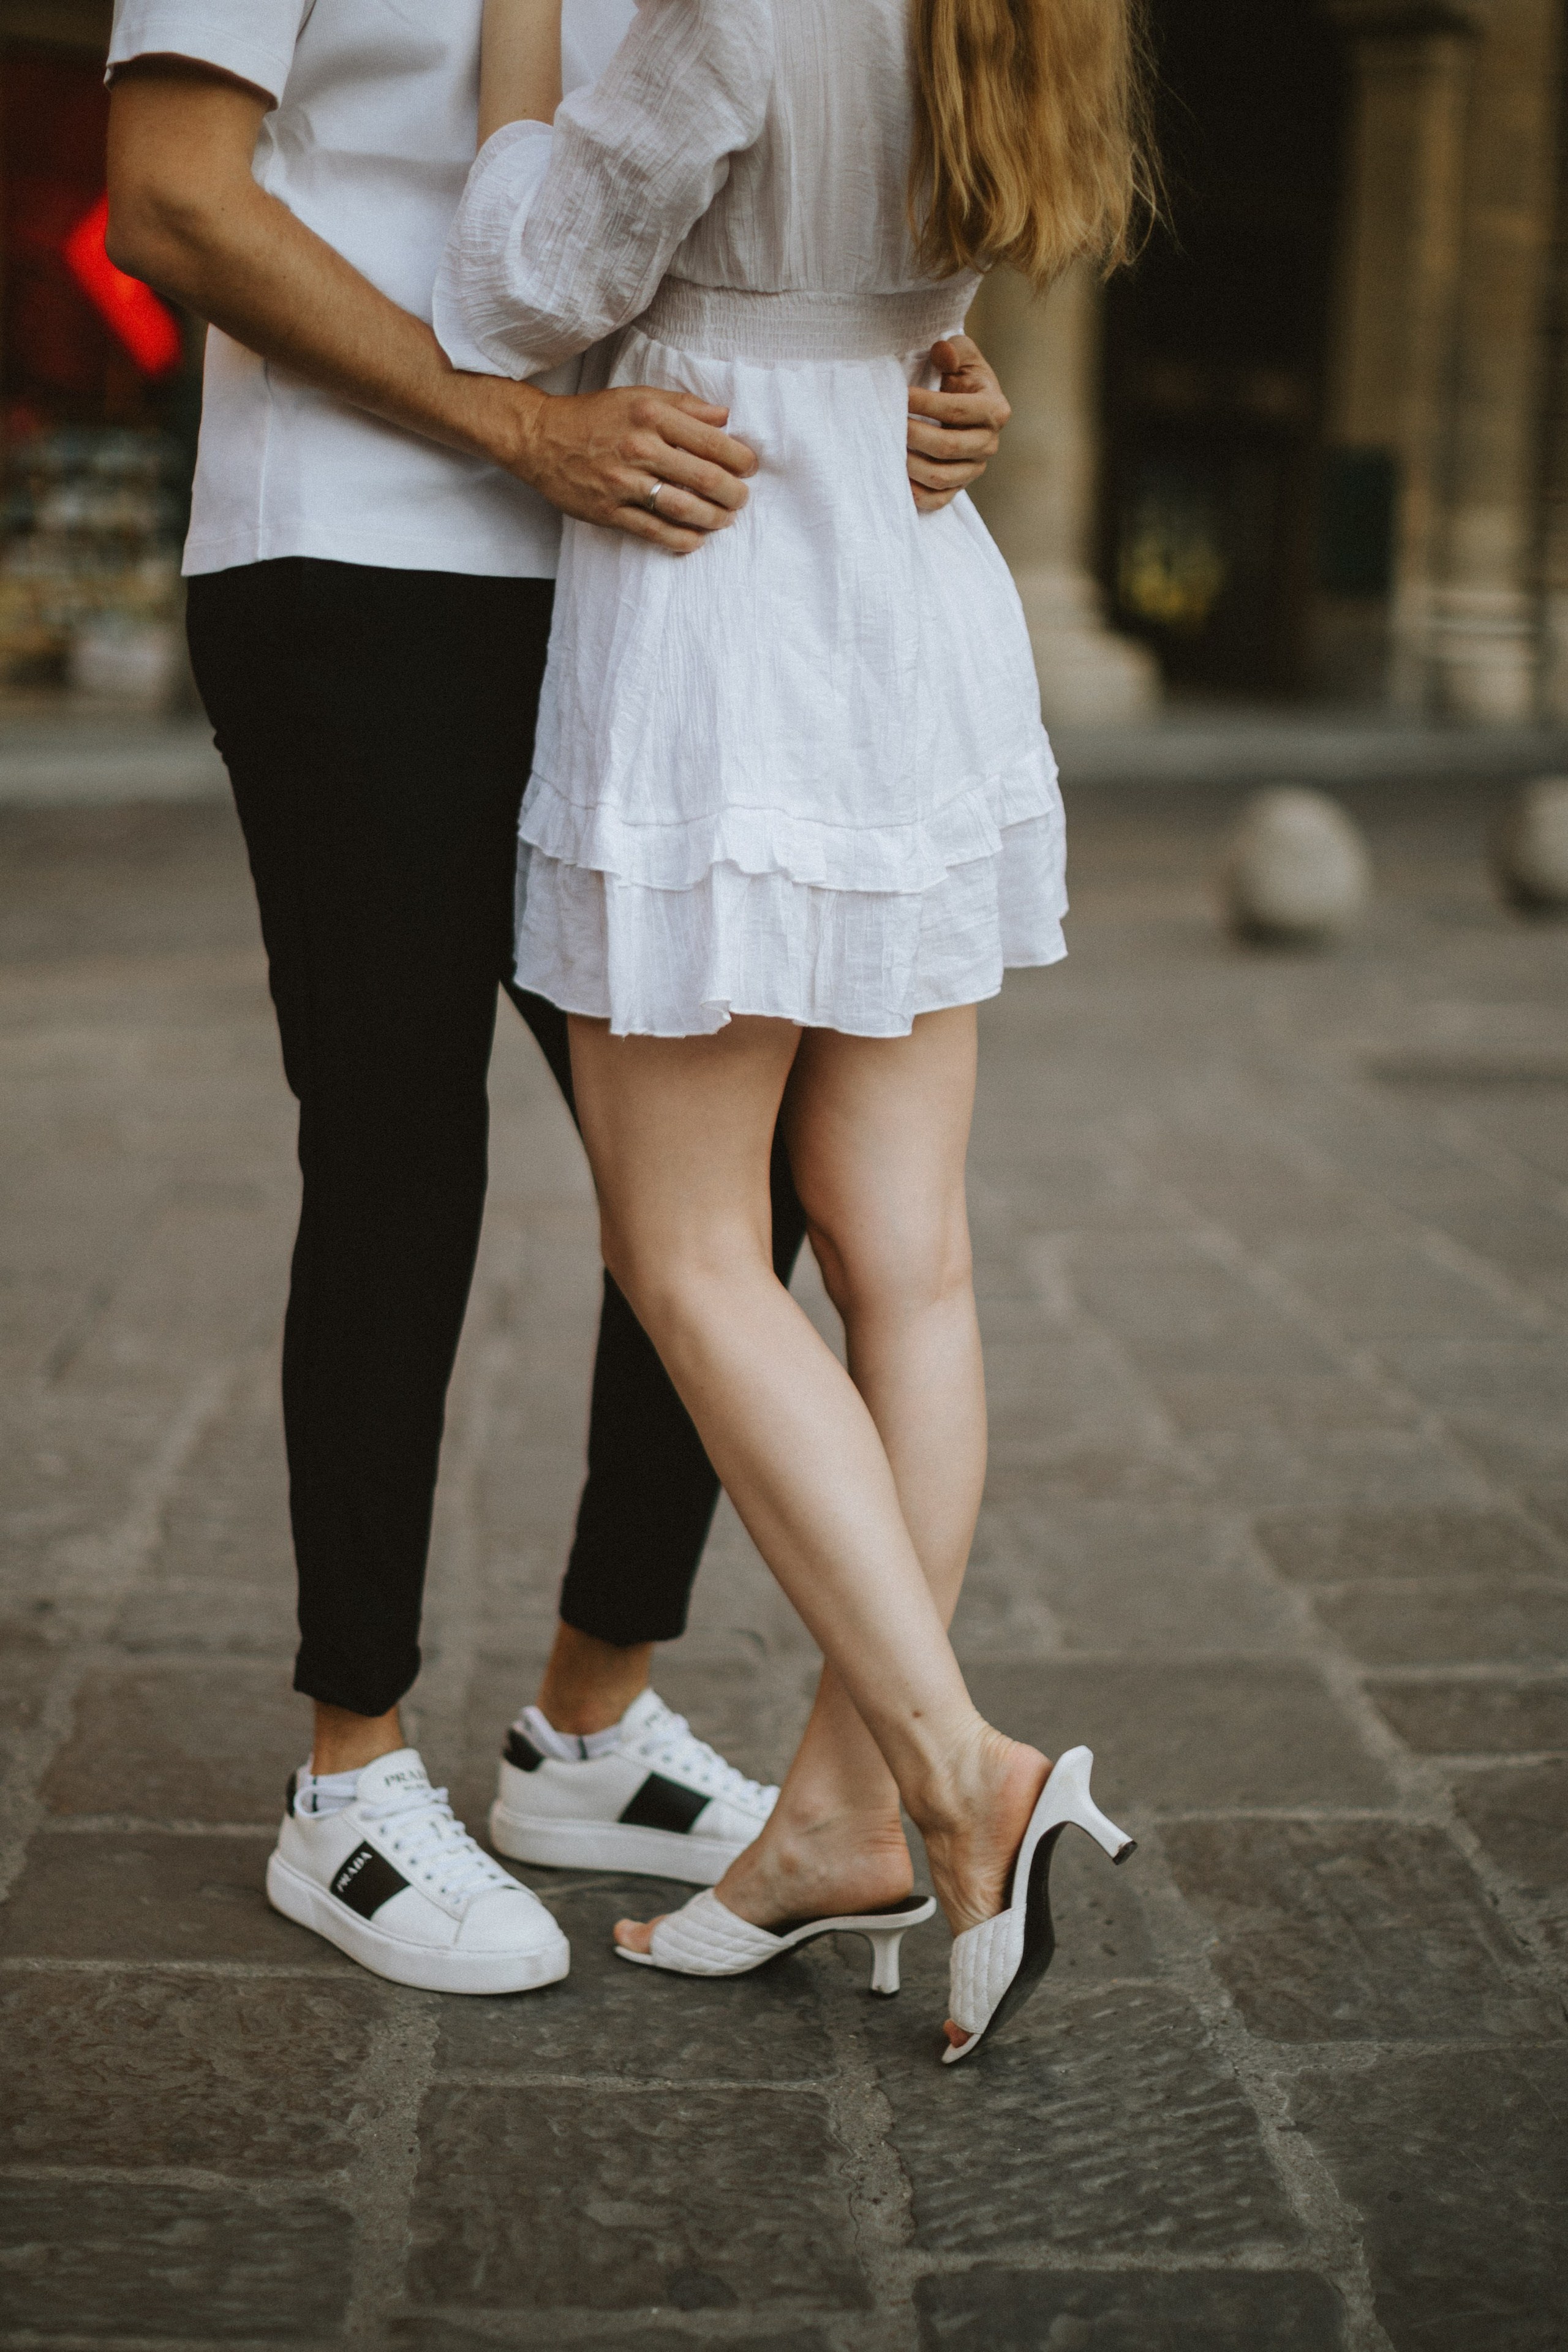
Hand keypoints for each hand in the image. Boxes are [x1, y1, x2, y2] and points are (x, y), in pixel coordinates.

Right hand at [487, 380, 756, 553]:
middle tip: (741, 498)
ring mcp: (623, 482)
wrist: (540, 439)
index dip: (739, 458)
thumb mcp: (638, 396)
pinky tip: (696, 539)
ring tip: (725, 519)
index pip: (711, 441)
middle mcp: (639, 447)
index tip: (749, 467)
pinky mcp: (609, 510)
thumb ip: (684, 405)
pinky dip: (682, 539)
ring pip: (683, 508)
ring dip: (713, 519)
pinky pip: (655, 531)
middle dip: (733, 493)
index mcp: (651, 415)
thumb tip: (724, 416)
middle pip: (704, 477)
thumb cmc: (595, 416)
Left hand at [906, 335, 1010, 514]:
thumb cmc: (960, 375)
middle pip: (947, 446)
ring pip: (940, 476)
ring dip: (910, 464)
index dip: (926, 404)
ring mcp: (974, 469)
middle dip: (913, 435)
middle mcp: (989, 443)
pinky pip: (936, 500)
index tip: (900, 396)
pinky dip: (914, 493)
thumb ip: (953, 350)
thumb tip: (942, 353)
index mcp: (995, 410)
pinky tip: (894, 476)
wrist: (964, 403)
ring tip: (887, 447)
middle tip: (888, 423)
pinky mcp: (959, 487)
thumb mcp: (963, 354)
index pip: (957, 410)